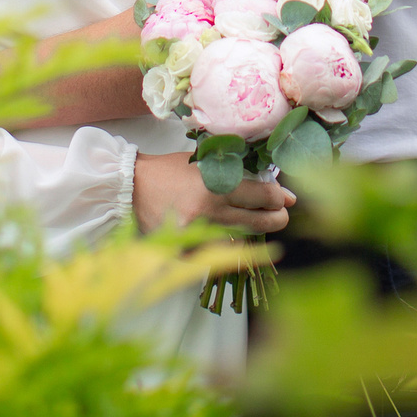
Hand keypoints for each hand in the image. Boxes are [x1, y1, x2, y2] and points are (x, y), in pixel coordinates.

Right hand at [132, 152, 295, 234]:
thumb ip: (237, 174)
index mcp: (216, 185)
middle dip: (277, 218)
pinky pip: (218, 254)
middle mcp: (210, 211)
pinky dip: (228, 248)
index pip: (264, 195)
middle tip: (280, 215)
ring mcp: (198, 234)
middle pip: (260, 221)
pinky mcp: (186, 250)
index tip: (284, 198)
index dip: (279, 198)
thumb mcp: (205, 163)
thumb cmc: (170, 171)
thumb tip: (275, 190)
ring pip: (243, 239)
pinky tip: (231, 240)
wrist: (132, 187)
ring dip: (255, 232)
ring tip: (258, 224)